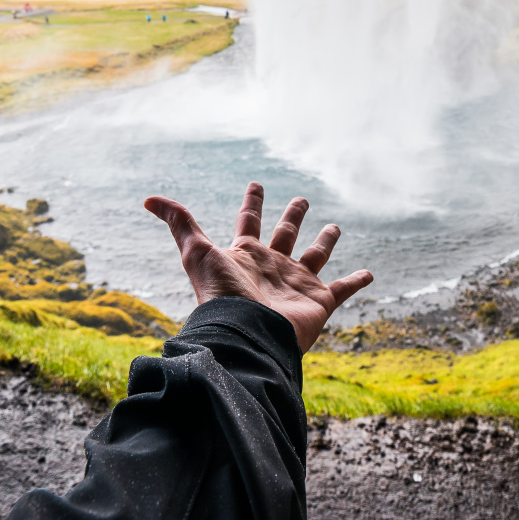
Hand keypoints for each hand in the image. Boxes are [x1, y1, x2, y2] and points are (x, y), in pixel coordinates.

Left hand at [144, 182, 372, 352]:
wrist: (249, 335)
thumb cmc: (223, 295)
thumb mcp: (197, 252)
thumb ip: (178, 222)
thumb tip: (149, 198)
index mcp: (246, 253)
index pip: (249, 220)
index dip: (252, 200)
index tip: (256, 184)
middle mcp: (272, 266)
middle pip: (285, 234)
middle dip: (293, 216)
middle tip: (302, 198)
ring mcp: (296, 283)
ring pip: (314, 256)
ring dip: (325, 241)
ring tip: (334, 227)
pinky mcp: (318, 301)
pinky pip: (341, 289)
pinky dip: (356, 281)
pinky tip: (369, 273)